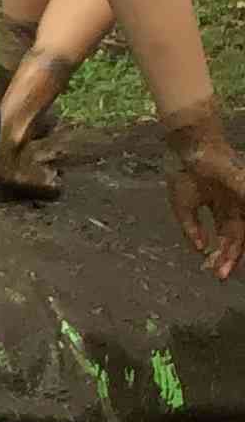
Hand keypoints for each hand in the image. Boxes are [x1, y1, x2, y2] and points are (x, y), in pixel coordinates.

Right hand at [158, 107, 244, 277]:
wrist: (188, 147)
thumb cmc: (183, 172)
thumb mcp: (183, 206)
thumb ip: (191, 228)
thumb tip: (198, 249)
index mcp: (219, 208)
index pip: (224, 236)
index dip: (220, 253)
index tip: (213, 271)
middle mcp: (233, 205)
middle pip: (236, 236)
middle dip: (229, 256)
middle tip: (221, 274)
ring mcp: (240, 197)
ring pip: (243, 227)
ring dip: (237, 248)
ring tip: (229, 267)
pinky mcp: (242, 188)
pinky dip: (242, 230)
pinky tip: (240, 244)